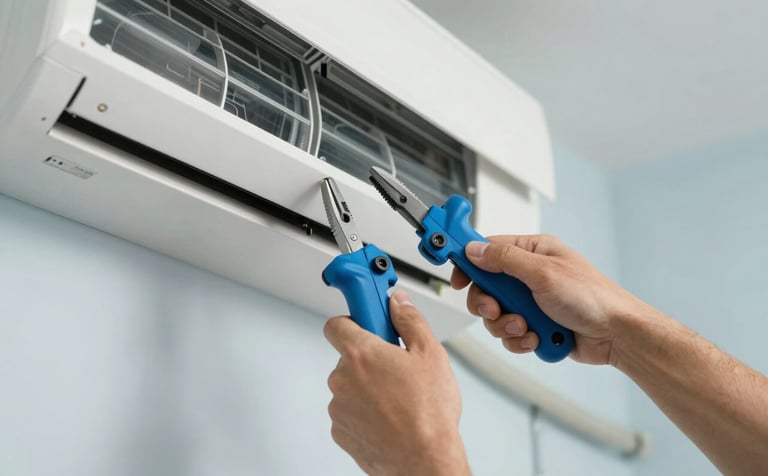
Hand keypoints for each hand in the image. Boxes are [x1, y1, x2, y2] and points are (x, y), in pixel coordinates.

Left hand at [324, 291, 469, 475]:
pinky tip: (391, 418)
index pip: (336, 324)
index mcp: (361, 354)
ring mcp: (339, 408)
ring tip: (399, 399)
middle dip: (370, 359)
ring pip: (350, 387)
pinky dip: (365, 412)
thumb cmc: (429, 413)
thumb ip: (409, 321)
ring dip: (368, 388)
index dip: (353, 320)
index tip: (367, 321)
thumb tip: (398, 303)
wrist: (425, 462)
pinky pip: (350, 413)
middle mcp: (342, 379)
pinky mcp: (341, 432)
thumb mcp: (430, 354)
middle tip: (397, 368)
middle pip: (348, 358)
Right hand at [451, 234, 647, 364]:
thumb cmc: (592, 297)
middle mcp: (529, 275)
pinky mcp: (535, 325)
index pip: (487, 250)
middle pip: (485, 287)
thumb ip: (504, 259)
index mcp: (532, 252)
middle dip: (489, 304)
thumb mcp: (543, 272)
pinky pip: (510, 335)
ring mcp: (531, 301)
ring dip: (507, 325)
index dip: (468, 263)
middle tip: (497, 309)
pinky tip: (536, 337)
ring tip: (526, 326)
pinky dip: (520, 340)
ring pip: (496, 315)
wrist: (616, 335)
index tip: (456, 277)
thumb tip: (475, 249)